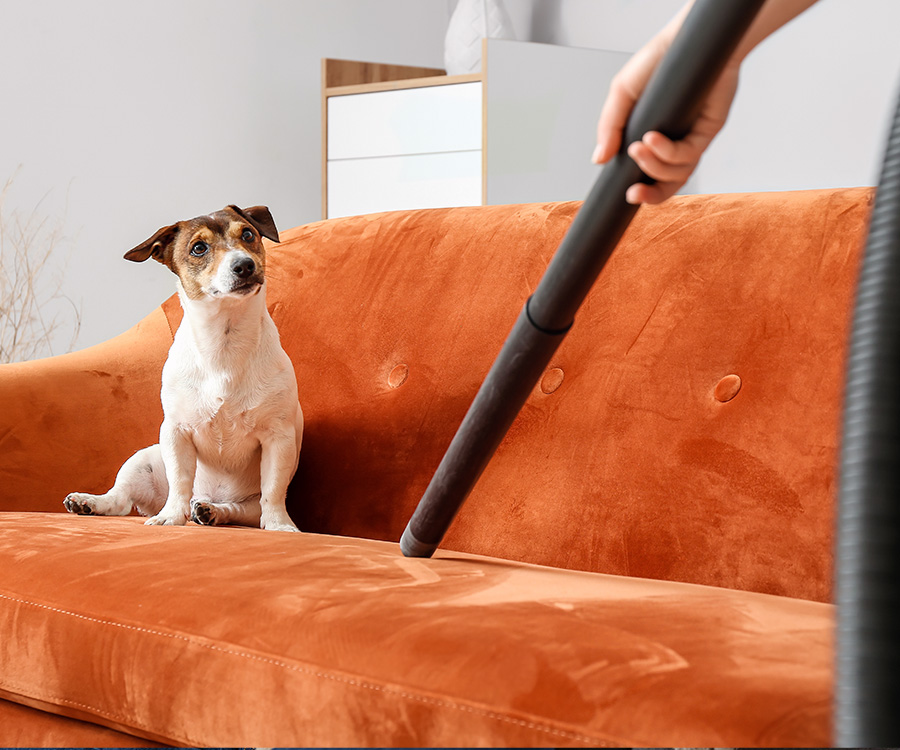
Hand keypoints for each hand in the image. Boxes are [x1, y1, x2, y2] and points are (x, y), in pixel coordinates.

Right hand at [592, 27, 740, 204]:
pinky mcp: (708, 130)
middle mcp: (673, 144)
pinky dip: (668, 152)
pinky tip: (652, 139)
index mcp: (652, 141)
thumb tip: (599, 159)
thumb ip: (610, 127)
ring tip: (638, 149)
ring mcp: (691, 138)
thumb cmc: (658, 63)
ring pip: (678, 174)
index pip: (646, 176)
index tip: (623, 194)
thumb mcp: (622, 94)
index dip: (638, 191)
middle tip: (632, 193)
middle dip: (651, 196)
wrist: (686, 39)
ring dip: (655, 168)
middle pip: (666, 185)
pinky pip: (689, 153)